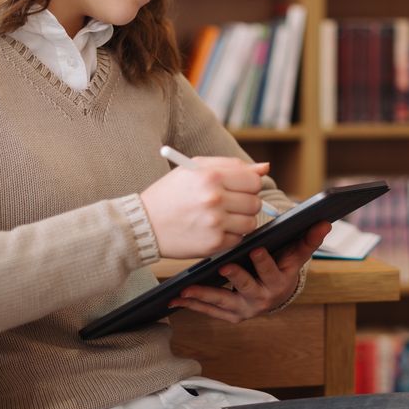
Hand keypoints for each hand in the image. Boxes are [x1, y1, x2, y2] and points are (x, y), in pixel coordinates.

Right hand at [141, 156, 269, 258]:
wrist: (144, 224)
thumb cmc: (170, 193)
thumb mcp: (195, 169)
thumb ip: (232, 165)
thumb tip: (264, 168)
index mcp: (211, 175)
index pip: (254, 180)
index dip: (249, 185)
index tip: (240, 188)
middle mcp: (215, 198)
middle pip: (255, 202)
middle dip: (245, 203)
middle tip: (228, 204)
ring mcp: (215, 223)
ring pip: (250, 223)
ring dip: (240, 221)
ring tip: (220, 218)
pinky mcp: (213, 243)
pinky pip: (238, 239)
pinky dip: (230, 236)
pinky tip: (213, 230)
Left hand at [169, 221, 331, 322]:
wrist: (275, 294)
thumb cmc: (282, 266)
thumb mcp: (295, 255)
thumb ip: (308, 239)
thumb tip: (325, 222)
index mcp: (277, 283)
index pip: (271, 271)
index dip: (264, 261)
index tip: (255, 248)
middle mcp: (261, 299)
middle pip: (246, 288)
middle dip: (234, 279)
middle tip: (222, 267)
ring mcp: (244, 309)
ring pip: (223, 302)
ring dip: (203, 296)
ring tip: (185, 289)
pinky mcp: (230, 314)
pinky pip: (210, 310)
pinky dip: (193, 304)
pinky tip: (177, 297)